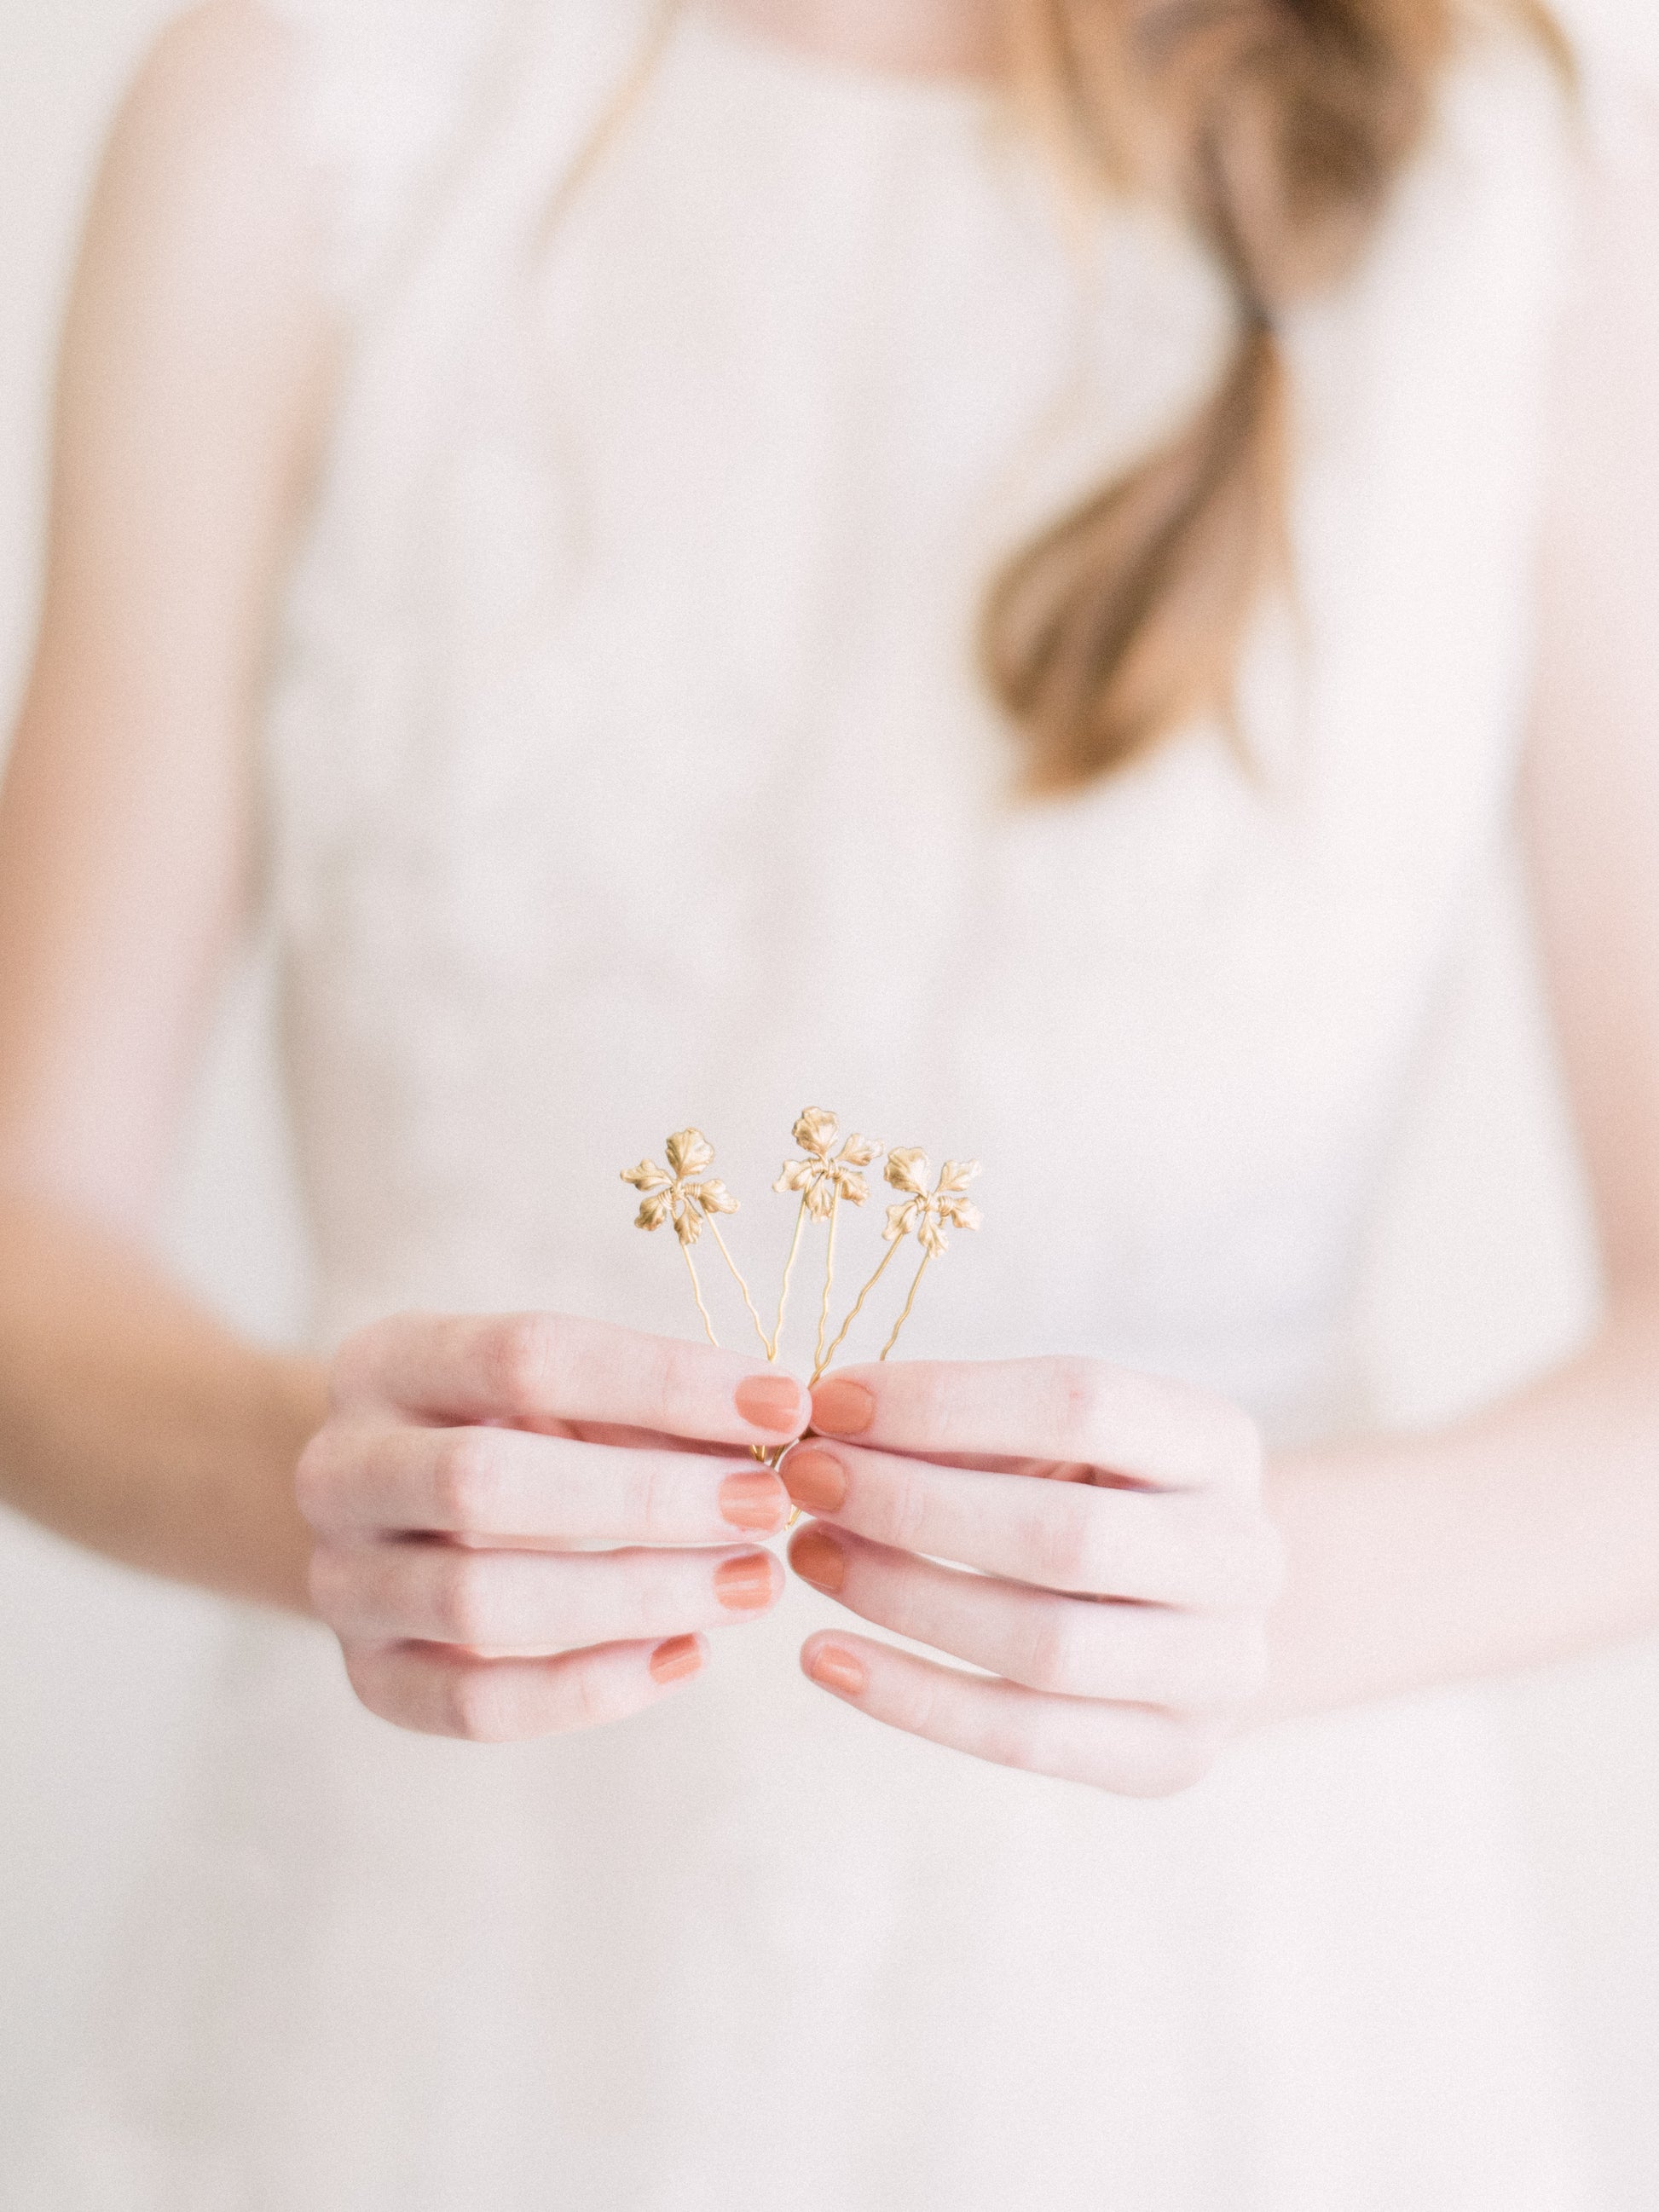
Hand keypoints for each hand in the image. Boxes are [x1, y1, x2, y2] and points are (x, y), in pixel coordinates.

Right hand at [297, 1312, 808, 1740]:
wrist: (388, 1511)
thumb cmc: (508, 1430)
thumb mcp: (559, 1389)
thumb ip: (647, 1404)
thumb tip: (778, 1424)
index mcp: (386, 1361)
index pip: (526, 1356)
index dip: (664, 1380)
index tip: (784, 1402)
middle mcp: (339, 1468)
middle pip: (485, 1484)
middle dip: (648, 1497)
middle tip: (769, 1506)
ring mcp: (342, 1582)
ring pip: (482, 1604)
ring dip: (638, 1594)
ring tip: (753, 1582)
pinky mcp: (369, 1677)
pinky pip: (477, 1706)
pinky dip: (593, 1689)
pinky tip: (689, 1654)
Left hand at [780, 1357, 1282, 1794]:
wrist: (1194, 1610)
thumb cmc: (1094, 1494)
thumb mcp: (1055, 1438)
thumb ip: (961, 1428)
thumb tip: (826, 1426)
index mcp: (1219, 1442)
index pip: (1084, 1403)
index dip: (944, 1401)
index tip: (830, 1400)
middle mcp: (1244, 1555)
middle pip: (1064, 1535)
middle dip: (912, 1505)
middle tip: (806, 1481)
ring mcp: (1220, 1668)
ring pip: (1043, 1644)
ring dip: (903, 1596)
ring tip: (809, 1556)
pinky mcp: (1171, 1756)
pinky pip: (1026, 1738)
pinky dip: (912, 1699)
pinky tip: (825, 1658)